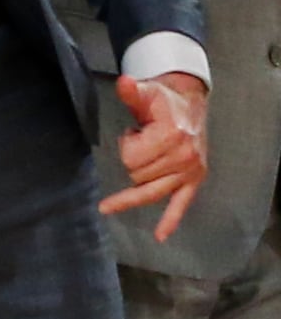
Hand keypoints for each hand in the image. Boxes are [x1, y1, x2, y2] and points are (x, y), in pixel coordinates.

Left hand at [107, 71, 211, 240]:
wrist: (189, 104)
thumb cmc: (162, 101)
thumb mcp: (146, 92)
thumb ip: (131, 91)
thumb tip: (125, 82)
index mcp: (172, 136)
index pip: (131, 158)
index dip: (126, 145)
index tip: (135, 131)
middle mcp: (184, 157)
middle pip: (137, 176)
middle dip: (133, 160)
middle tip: (143, 140)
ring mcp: (190, 171)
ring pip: (150, 190)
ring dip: (141, 177)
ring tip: (149, 156)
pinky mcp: (194, 181)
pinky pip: (181, 205)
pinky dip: (170, 221)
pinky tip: (160, 236)